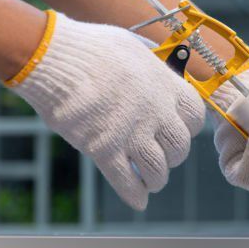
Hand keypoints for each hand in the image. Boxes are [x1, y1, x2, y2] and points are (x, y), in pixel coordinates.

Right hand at [6, 11, 204, 210]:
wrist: (54, 56)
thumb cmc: (90, 47)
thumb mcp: (133, 48)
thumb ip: (152, 66)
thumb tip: (164, 70)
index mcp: (166, 86)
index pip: (195, 117)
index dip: (188, 128)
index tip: (180, 131)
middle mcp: (156, 112)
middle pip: (179, 147)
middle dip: (173, 156)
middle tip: (162, 157)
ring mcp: (131, 132)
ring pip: (157, 169)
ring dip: (156, 178)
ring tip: (152, 181)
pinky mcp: (104, 149)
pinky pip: (126, 180)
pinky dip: (134, 194)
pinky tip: (138, 200)